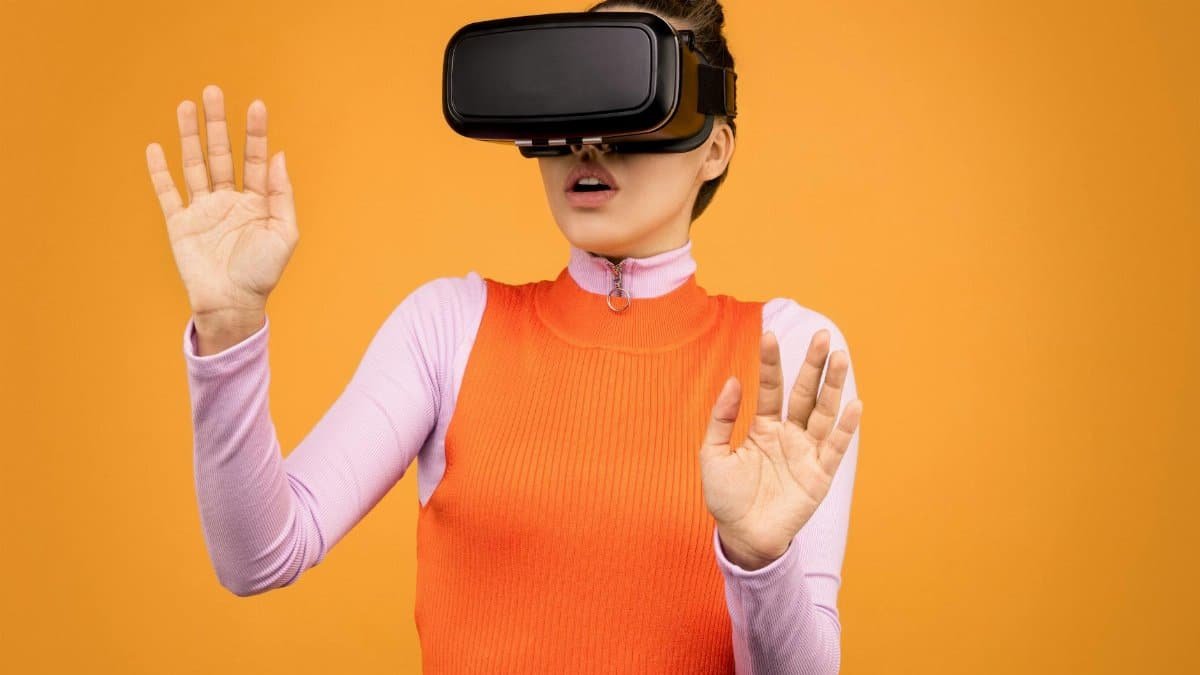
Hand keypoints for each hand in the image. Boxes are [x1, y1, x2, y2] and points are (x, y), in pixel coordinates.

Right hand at [145, 84, 296, 325]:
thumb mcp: (284, 233)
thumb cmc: (263, 273)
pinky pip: (168, 193)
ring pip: (195, 165)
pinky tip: (156, 147)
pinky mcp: (180, 224)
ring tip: (187, 105)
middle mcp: (229, 200)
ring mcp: (203, 210)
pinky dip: (160, 171)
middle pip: (221, 153)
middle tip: (214, 91)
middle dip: (218, 123)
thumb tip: (278, 157)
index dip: (255, 133)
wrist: (232, 304)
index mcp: (257, 202)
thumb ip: (281, 195)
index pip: (255, 159)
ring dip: (190, 136)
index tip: (256, 105)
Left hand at [700, 329, 862, 569]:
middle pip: (804, 393)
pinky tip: (855, 404)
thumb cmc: (726, 498)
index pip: (771, 388)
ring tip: (841, 357)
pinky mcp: (819, 475)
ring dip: (834, 386)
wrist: (742, 537)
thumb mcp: (712, 454)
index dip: (771, 362)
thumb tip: (734, 381)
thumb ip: (721, 418)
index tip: (768, 334)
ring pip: (823, 412)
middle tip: (822, 335)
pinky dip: (846, 427)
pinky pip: (835, 447)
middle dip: (813, 365)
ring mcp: (806, 453)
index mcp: (764, 427)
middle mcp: (789, 435)